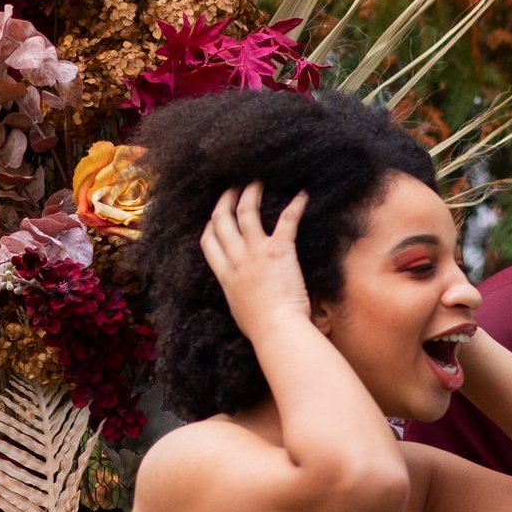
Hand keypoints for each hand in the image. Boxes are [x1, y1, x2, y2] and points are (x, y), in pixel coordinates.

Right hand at [201, 183, 312, 339]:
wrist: (277, 330)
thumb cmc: (262, 328)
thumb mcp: (239, 310)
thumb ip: (237, 295)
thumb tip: (243, 296)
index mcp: (224, 274)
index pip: (208, 241)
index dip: (211, 225)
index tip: (215, 216)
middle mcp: (236, 258)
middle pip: (222, 219)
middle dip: (225, 200)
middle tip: (232, 187)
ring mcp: (255, 252)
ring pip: (246, 211)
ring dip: (250, 193)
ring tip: (255, 181)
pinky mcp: (279, 250)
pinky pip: (286, 220)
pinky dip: (296, 205)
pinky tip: (303, 194)